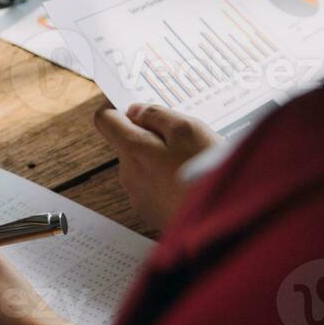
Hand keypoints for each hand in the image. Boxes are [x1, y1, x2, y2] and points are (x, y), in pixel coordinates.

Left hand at [93, 103, 219, 231]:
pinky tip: (191, 182)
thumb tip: (134, 111)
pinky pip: (154, 187)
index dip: (115, 108)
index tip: (131, 104)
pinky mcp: (150, 212)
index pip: (105, 121)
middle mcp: (128, 173)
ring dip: (162, 159)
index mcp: (133, 149)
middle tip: (183, 136)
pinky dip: (168, 180)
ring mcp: (137, 195)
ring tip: (194, 162)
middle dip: (151, 137)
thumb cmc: (205, 172)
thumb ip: (157, 116)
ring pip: (143, 166)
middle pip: (129, 144)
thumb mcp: (188, 130)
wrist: (219, 220)